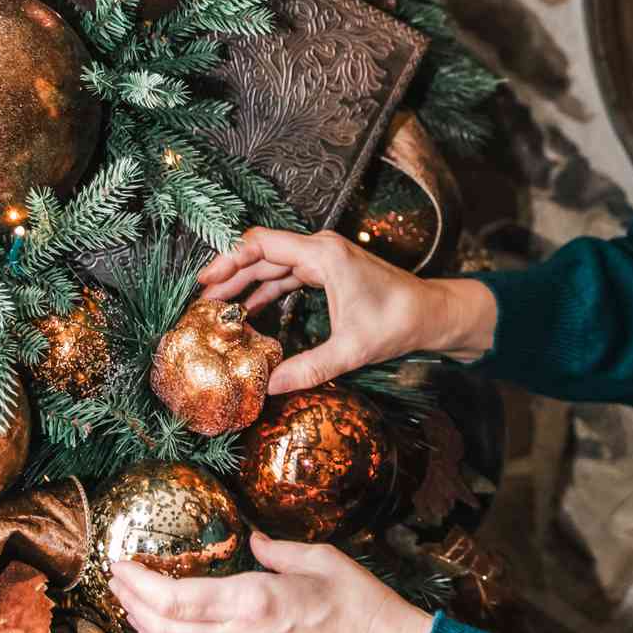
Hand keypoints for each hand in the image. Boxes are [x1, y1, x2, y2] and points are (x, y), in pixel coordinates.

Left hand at [107, 530, 433, 632]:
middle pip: (165, 630)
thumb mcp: (320, 559)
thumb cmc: (360, 604)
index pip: (176, 598)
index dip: (139, 584)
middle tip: (117, 583)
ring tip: (134, 611)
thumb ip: (276, 550)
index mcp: (254, 603)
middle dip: (132, 605)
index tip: (122, 565)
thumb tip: (251, 539)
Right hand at [195, 226, 495, 391]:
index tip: (206, 282)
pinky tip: (250, 312)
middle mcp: (321, 249)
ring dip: (246, 284)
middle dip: (230, 275)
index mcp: (323, 256)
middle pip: (262, 253)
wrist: (431, 314)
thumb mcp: (351, 350)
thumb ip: (308, 368)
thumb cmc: (397, 323)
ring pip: (274, 265)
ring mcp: (326, 258)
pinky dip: (267, 290)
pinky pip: (289, 275)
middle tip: (201, 301)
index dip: (229, 260)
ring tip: (217, 308)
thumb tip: (269, 388)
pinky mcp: (330, 271)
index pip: (263, 244)